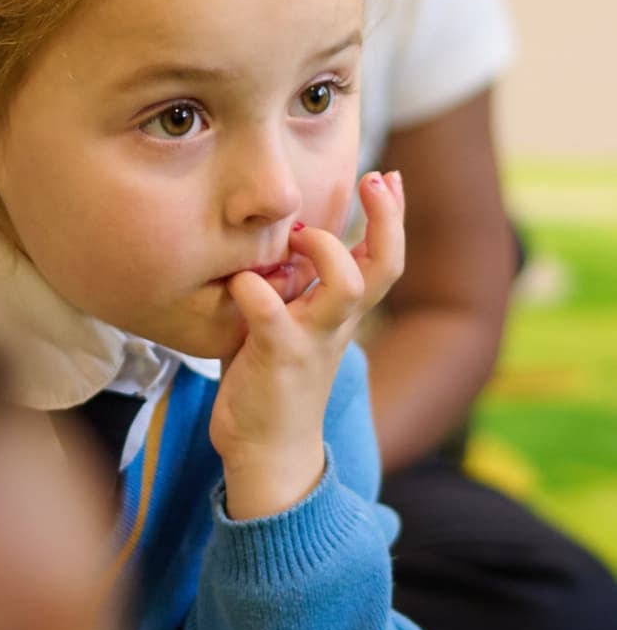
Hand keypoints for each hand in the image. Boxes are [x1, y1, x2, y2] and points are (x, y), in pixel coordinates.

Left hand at [210, 170, 406, 520]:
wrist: (267, 452)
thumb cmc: (268, 379)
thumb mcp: (282, 321)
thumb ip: (283, 284)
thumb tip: (268, 237)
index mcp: (341, 314)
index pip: (382, 258)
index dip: (391, 217)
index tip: (388, 177)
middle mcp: (336, 324)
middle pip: (384, 267)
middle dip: (386, 219)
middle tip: (374, 179)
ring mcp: (313, 341)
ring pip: (350, 288)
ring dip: (325, 251)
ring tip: (295, 237)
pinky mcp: (279, 360)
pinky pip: (272, 317)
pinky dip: (253, 291)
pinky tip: (238, 282)